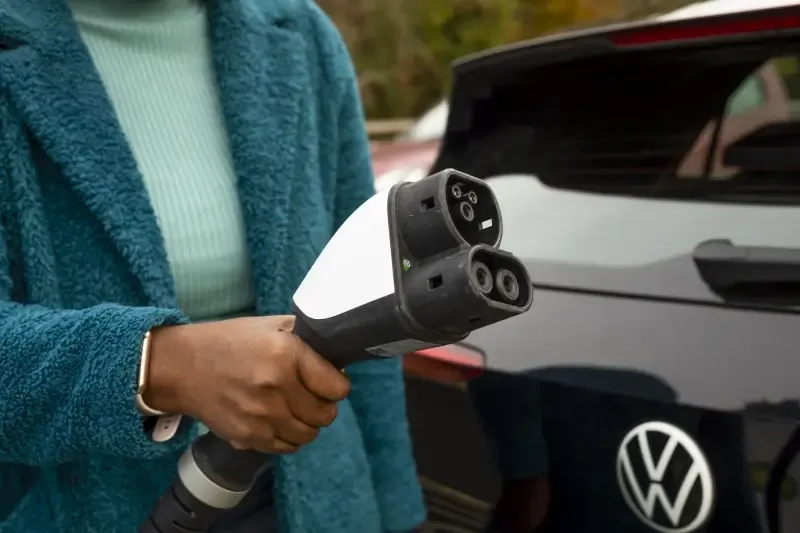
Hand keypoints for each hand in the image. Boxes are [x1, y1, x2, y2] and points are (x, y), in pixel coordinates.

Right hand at [143, 315, 350, 452]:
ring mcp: (261, 416)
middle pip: (325, 414)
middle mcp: (275, 387)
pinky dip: (289, 437)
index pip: (336, 387)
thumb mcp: (269, 326)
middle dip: (324, 405)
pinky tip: (280, 421)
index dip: (337, 384)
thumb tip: (335, 355)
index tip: (330, 380)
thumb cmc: (230, 341)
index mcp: (285, 354)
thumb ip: (304, 338)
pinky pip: (286, 447)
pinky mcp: (247, 437)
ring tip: (296, 409)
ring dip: (308, 423)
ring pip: (308, 434)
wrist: (182, 367)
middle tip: (313, 395)